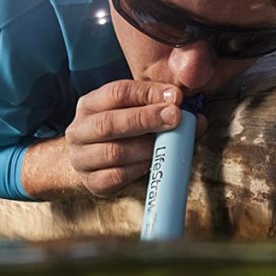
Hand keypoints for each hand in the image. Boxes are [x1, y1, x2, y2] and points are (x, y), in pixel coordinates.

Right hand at [32, 80, 203, 198]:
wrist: (90, 161)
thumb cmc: (120, 132)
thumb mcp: (132, 111)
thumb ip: (159, 108)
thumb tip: (195, 118)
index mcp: (89, 104)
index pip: (117, 92)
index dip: (147, 93)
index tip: (176, 97)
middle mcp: (79, 130)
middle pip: (110, 123)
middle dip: (146, 119)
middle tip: (176, 117)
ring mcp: (81, 158)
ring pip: (114, 152)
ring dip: (146, 148)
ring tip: (169, 145)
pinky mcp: (91, 183)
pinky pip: (116, 177)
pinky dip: (138, 170)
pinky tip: (154, 163)